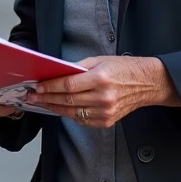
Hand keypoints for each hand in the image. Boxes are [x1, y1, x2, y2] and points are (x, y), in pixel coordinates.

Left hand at [28, 56, 180, 127]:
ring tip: (42, 103)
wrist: (148, 83)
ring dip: (54, 108)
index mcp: (101, 79)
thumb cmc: (124, 69)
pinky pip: (83, 120)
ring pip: (73, 112)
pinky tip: (60, 108)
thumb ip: (78, 68)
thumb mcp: (100, 60)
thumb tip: (57, 73)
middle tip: (33, 96)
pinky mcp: (108, 121)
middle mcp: (103, 97)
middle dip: (47, 98)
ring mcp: (106, 111)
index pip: (68, 85)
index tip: (38, 87)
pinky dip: (70, 114)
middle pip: (68, 100)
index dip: (50, 87)